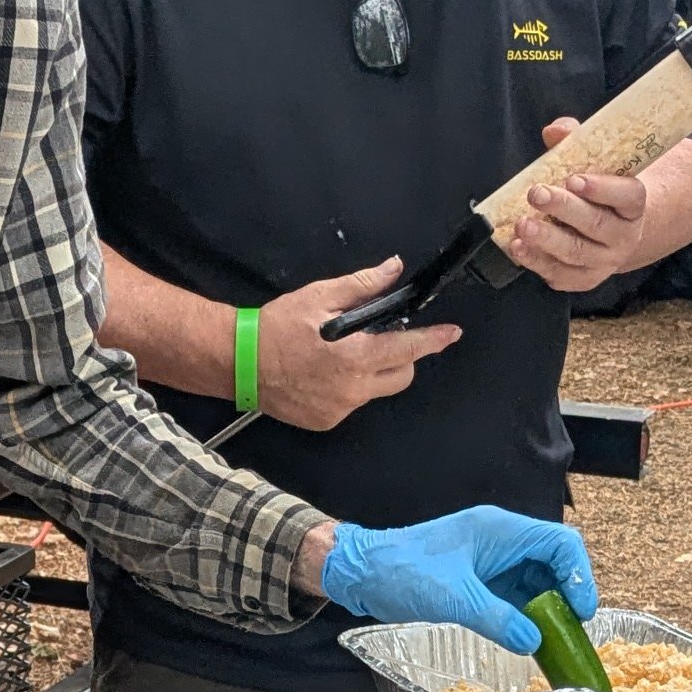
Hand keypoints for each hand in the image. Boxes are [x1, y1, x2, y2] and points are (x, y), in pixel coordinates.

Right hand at [258, 259, 459, 428]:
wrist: (239, 362)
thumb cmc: (278, 326)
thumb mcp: (320, 297)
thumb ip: (362, 286)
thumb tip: (393, 269)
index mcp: (357, 357)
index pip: (409, 350)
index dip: (433, 340)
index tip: (452, 334)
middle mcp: (354, 389)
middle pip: (401, 376)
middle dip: (401, 358)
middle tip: (379, 339)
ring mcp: (340, 409)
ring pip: (375, 391)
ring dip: (371, 373)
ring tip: (340, 356)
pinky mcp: (325, 421)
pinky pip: (351, 403)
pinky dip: (348, 388)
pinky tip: (322, 374)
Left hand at [319, 505, 597, 655]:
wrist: (361, 572)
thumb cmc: (400, 571)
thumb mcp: (453, 599)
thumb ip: (497, 620)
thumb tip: (534, 642)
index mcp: (499, 530)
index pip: (560, 544)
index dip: (580, 577)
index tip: (582, 612)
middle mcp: (502, 541)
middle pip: (555, 564)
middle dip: (568, 597)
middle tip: (571, 633)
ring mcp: (492, 561)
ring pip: (538, 583)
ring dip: (549, 611)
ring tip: (556, 643)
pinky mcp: (482, 581)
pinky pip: (517, 597)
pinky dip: (528, 618)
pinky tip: (532, 641)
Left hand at [508, 118, 647, 291]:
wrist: (609, 234)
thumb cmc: (596, 193)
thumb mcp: (593, 165)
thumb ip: (576, 144)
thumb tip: (554, 131)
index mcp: (633, 205)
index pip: (628, 196)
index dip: (603, 188)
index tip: (574, 179)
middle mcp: (623, 236)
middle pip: (596, 224)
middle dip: (564, 209)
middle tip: (537, 193)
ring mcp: (604, 261)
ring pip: (576, 252)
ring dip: (547, 239)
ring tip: (523, 224)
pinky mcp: (582, 279)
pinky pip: (560, 274)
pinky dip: (536, 261)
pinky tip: (518, 247)